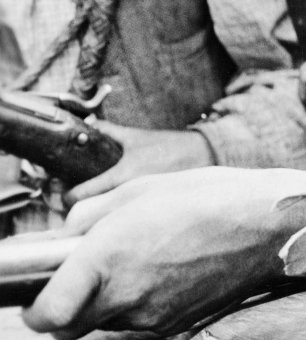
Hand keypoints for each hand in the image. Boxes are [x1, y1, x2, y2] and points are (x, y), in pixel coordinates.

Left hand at [25, 167, 305, 339]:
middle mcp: (126, 295)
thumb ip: (88, 215)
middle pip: (67, 327)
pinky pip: (140, 318)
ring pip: (105, 321)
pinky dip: (140, 300)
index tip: (34, 295)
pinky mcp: (177, 321)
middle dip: (62, 308)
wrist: (274, 224)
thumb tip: (69, 237)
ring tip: (138, 260)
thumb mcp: (140, 188)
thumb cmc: (212, 197)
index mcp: (107, 258)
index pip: (45, 314)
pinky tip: (165, 268)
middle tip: (77, 277)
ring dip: (106, 300)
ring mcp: (153, 314)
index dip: (32, 310)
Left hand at [65, 123, 214, 204]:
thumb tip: (88, 124)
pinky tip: (119, 203)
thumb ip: (109, 131)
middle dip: (80, 207)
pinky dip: (117, 211)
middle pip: (90, 213)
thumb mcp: (137, 136)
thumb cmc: (171, 146)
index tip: (65, 192)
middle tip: (77, 198)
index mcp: (122, 176)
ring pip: (107, 216)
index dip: (66, 197)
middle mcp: (128, 194)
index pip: (80, 197)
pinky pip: (124, 214)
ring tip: (98, 202)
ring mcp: (139, 204)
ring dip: (98, 211)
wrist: (205, 156)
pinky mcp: (149, 208)